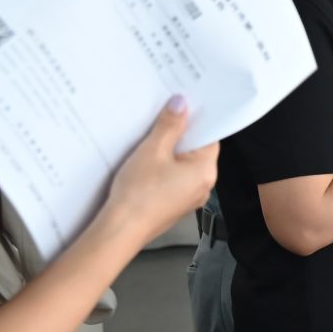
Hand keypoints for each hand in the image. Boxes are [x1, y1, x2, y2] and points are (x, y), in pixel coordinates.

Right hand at [97, 99, 220, 245]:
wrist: (123, 228)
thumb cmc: (139, 192)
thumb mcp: (153, 150)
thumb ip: (170, 125)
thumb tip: (182, 104)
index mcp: (206, 170)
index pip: (209, 137)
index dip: (195, 120)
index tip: (182, 107)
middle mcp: (205, 185)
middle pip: (197, 150)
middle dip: (180, 135)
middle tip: (161, 119)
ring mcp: (191, 197)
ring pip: (185, 165)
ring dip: (170, 151)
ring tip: (151, 140)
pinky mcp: (177, 203)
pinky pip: (176, 178)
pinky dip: (165, 168)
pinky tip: (147, 162)